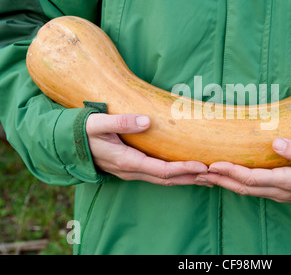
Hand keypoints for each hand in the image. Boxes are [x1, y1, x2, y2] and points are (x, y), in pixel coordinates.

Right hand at [86, 113, 207, 184]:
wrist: (67, 143)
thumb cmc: (82, 131)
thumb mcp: (97, 123)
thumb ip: (120, 122)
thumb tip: (145, 120)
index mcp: (126, 161)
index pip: (161, 170)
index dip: (183, 169)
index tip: (203, 166)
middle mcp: (131, 171)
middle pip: (167, 179)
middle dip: (190, 178)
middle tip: (214, 175)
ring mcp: (131, 171)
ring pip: (163, 179)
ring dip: (185, 178)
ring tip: (206, 175)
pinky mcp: (132, 167)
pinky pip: (157, 174)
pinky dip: (174, 174)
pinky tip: (185, 170)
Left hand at [195, 138, 290, 204]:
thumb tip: (275, 141)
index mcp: (286, 182)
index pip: (251, 179)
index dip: (230, 172)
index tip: (213, 165)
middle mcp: (278, 191)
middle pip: (242, 188)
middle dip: (220, 180)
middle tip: (198, 173)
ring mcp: (277, 194)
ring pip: (245, 191)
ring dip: (225, 184)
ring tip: (207, 176)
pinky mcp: (279, 192)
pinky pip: (253, 190)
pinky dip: (237, 184)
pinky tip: (229, 178)